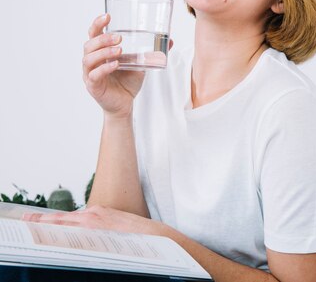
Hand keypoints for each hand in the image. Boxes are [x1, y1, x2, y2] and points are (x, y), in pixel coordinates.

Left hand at [21, 205, 164, 235]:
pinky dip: (60, 231)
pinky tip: (50, 235)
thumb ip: (100, 229)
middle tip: (26, 220)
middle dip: (43, 220)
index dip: (53, 219)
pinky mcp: (97, 227)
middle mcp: (93, 214)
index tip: (39, 220)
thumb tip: (86, 238)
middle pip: (62, 218)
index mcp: (98, 213)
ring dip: (48, 224)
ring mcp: (94, 221)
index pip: (70, 217)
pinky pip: (74, 231)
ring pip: (64, 223)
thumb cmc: (136, 234)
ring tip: (32, 225)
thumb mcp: (115, 227)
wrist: (154, 234)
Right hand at [82, 14, 173, 117]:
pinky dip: (104, 68)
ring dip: (103, 52)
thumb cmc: (128, 82)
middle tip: (119, 38)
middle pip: (89, 45)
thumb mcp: (141, 64)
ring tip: (119, 50)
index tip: (108, 16)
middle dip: (103, 39)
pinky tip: (116, 65)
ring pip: (89, 59)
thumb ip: (151, 52)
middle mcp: (92, 61)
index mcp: (100, 52)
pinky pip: (94, 75)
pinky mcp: (93, 86)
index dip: (98, 24)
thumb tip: (170, 40)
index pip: (93, 34)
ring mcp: (89, 74)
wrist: (125, 104)